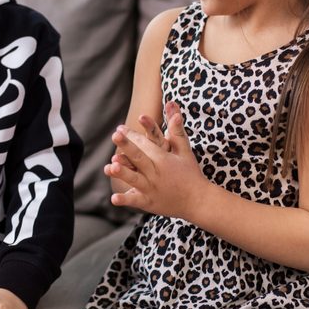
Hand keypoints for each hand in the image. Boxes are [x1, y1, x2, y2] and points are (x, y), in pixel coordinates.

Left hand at [104, 101, 206, 218]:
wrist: (198, 200)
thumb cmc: (190, 172)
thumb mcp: (184, 150)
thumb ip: (176, 128)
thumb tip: (172, 104)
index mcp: (164, 159)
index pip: (147, 145)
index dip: (133, 136)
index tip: (120, 128)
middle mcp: (157, 173)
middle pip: (140, 158)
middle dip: (127, 147)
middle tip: (116, 135)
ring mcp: (153, 189)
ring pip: (135, 180)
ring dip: (123, 173)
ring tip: (109, 167)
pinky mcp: (150, 203)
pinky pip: (136, 201)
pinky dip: (126, 200)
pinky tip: (113, 198)